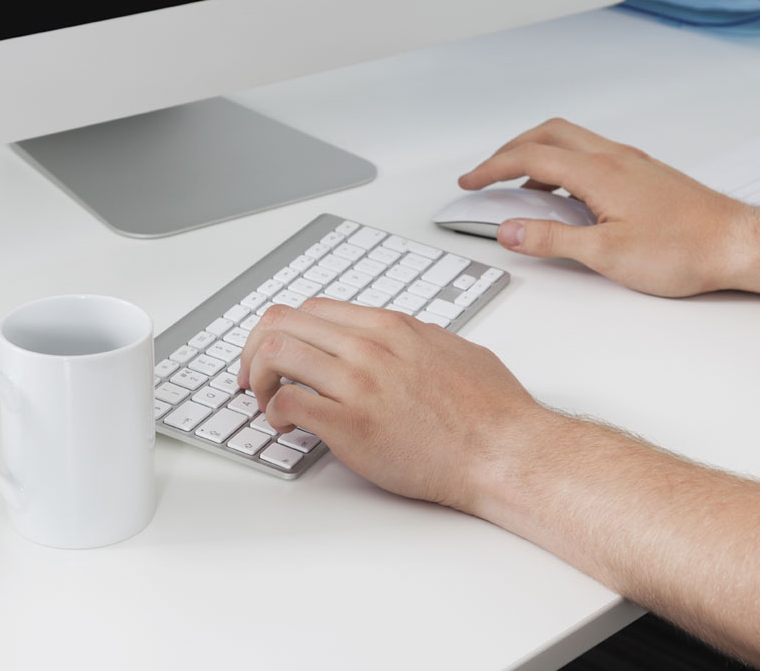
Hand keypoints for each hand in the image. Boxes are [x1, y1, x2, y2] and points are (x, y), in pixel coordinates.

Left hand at [236, 299, 547, 510]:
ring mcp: (360, 383)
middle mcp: (371, 346)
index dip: (285, 329)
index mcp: (393, 327)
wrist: (504, 451)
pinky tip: (286, 425)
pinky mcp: (352, 424)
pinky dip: (275, 412)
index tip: (279, 351)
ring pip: (277, 352)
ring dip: (260, 377)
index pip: (314, 308)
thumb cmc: (491, 411)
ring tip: (266, 400)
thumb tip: (396, 344)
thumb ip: (415, 342)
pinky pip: (290, 401)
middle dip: (256, 348)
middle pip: (283, 322)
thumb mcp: (453, 351)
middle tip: (255, 375)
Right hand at [458, 118, 759, 296]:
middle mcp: (615, 158)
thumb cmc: (686, 250)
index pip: (529, 157)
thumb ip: (551, 240)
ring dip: (538, 155)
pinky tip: (569, 195)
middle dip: (510, 150)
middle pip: (548, 133)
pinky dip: (565, 165)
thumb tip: (511, 231)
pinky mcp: (645, 174)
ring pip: (572, 141)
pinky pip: (593, 154)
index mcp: (598, 172)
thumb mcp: (605, 255)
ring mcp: (632, 163)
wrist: (739, 243)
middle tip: (488, 173)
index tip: (470, 181)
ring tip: (522, 188)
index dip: (492, 168)